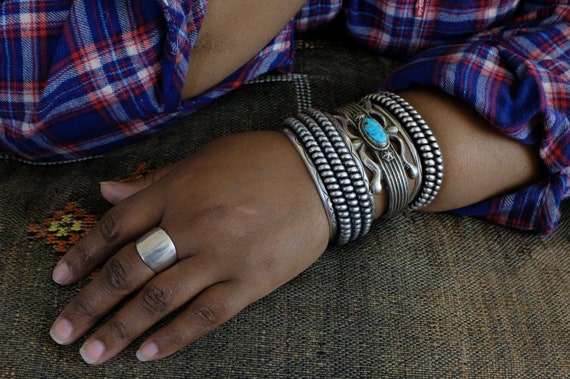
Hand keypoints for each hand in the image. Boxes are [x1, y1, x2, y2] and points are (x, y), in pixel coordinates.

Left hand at [49, 131, 329, 363]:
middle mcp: (191, 225)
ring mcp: (221, 255)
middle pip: (128, 270)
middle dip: (90, 303)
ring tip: (93, 353)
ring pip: (160, 298)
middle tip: (62, 332)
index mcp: (176, 191)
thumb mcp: (202, 159)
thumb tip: (106, 190)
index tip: (59, 279)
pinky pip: (206, 314)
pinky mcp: (251, 281)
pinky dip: (175, 336)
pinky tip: (148, 353)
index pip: (115, 227)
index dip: (82, 254)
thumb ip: (154, 180)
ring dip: (122, 328)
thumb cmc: (259, 160)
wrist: (320, 172)